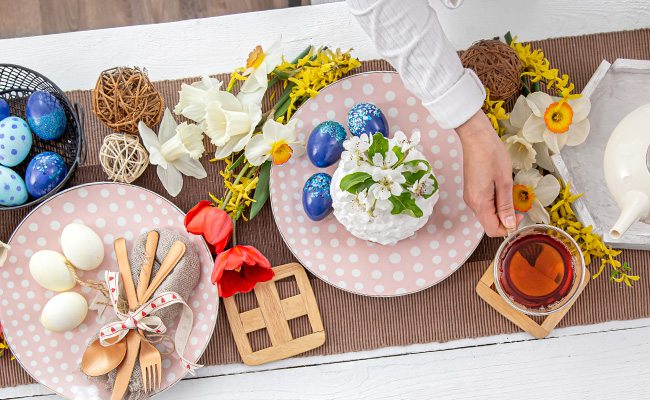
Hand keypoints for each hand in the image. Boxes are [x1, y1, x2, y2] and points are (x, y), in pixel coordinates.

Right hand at [455, 111, 522, 236]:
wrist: (476, 137)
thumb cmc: (491, 155)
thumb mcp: (504, 182)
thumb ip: (506, 206)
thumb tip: (510, 224)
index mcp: (479, 203)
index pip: (493, 230)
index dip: (508, 228)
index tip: (521, 216)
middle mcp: (471, 202)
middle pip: (489, 223)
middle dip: (505, 219)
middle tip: (517, 204)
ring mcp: (470, 196)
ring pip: (486, 213)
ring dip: (500, 210)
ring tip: (509, 192)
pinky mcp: (471, 189)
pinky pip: (483, 204)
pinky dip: (494, 202)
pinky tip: (500, 188)